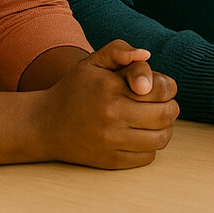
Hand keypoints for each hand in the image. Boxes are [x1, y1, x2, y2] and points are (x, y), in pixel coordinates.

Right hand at [33, 40, 178, 169]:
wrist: (43, 125)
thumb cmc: (74, 89)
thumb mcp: (93, 62)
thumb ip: (120, 51)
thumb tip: (146, 55)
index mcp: (110, 87)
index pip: (162, 89)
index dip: (168, 87)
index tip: (158, 87)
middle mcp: (111, 115)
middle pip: (166, 114)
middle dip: (170, 107)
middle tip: (162, 104)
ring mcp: (110, 141)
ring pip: (160, 138)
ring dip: (165, 128)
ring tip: (155, 121)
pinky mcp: (109, 161)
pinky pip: (147, 157)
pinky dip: (151, 147)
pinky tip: (141, 136)